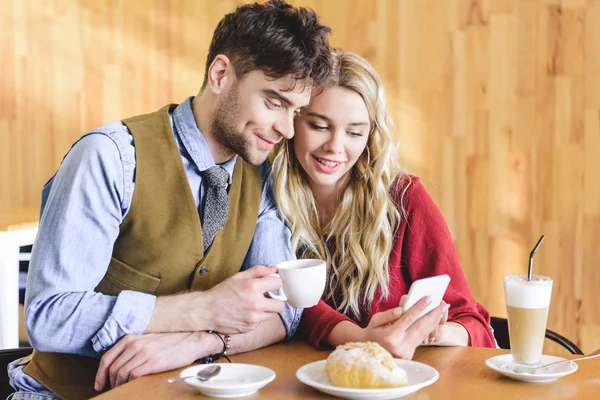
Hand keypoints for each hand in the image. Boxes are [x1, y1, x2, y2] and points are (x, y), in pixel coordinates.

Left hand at [94, 332, 216, 390]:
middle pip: (112, 368)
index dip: (100, 374)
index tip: (99, 383)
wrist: (191, 340)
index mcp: (131, 338)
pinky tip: (131, 386)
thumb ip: (134, 348)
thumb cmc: (172, 341)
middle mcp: (134, 344)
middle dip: (109, 382)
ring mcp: (143, 352)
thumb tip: (121, 364)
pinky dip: (128, 383)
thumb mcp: (148, 340)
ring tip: (122, 389)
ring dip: (118, 384)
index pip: (107, 358)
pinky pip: (132, 376)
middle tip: (112, 389)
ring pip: (120, 373)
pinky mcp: (152, 362)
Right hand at [194, 265, 285, 333]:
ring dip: (267, 310)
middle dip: (276, 300)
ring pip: (273, 314)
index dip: (275, 283)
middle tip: (267, 298)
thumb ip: (258, 271)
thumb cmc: (222, 292)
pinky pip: (262, 322)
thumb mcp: (239, 277)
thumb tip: (274, 269)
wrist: (207, 311)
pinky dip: (258, 317)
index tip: (271, 285)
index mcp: (253, 287)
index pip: (278, 284)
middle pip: (281, 304)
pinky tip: (247, 313)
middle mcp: (255, 304)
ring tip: (255, 305)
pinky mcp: (250, 327)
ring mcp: (253, 318)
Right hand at [362, 297, 446, 359]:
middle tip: (443, 304)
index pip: (408, 318)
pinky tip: (433, 321)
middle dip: (433, 315)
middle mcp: (399, 346)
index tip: (429, 298)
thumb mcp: (375, 320)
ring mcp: (405, 353)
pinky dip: (427, 330)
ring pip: (423, 334)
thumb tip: (402, 310)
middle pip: (420, 327)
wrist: (369, 353)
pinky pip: (420, 340)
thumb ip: (388, 314)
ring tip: (441, 311)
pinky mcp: (409, 355)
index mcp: (390, 336)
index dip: (419, 307)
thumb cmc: (372, 332)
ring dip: (433, 322)